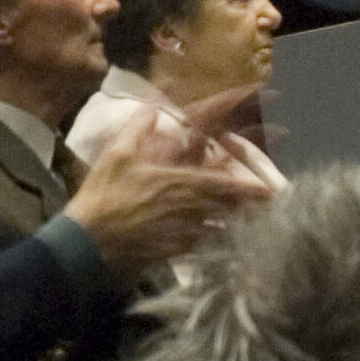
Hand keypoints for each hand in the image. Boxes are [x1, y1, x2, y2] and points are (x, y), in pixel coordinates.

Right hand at [63, 84, 274, 278]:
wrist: (88, 246)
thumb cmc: (103, 197)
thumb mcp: (116, 154)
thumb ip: (138, 128)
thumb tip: (154, 108)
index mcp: (179, 183)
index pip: (224, 183)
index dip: (250, 187)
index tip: (271, 189)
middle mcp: (188, 210)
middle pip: (230, 209)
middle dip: (252, 206)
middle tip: (271, 204)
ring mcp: (183, 234)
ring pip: (221, 228)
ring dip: (238, 224)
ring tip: (256, 221)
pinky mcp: (174, 252)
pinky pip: (203, 247)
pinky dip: (216, 242)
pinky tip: (223, 242)